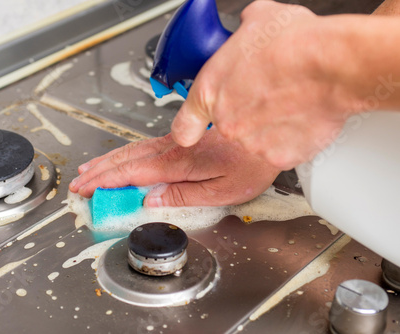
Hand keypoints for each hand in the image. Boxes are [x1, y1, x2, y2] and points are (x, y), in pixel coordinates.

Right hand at [68, 129, 279, 206]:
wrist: (264, 129)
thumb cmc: (249, 163)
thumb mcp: (222, 189)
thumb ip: (184, 194)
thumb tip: (152, 201)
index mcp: (178, 163)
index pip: (132, 173)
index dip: (106, 182)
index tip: (86, 190)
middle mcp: (171, 150)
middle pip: (126, 160)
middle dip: (99, 172)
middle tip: (78, 184)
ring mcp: (173, 142)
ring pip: (132, 151)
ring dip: (107, 162)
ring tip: (89, 171)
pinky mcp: (179, 139)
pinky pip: (143, 147)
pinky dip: (124, 154)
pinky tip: (119, 160)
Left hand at [171, 1, 359, 169]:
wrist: (334, 65)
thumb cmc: (295, 44)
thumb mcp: (256, 20)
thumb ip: (240, 33)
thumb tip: (246, 27)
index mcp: (209, 92)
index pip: (182, 127)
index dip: (190, 128)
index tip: (194, 128)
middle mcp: (226, 122)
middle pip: (228, 125)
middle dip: (245, 112)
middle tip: (266, 93)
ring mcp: (252, 143)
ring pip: (256, 137)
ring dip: (268, 123)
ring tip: (289, 99)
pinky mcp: (279, 157)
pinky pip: (281, 148)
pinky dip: (290, 136)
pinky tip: (301, 114)